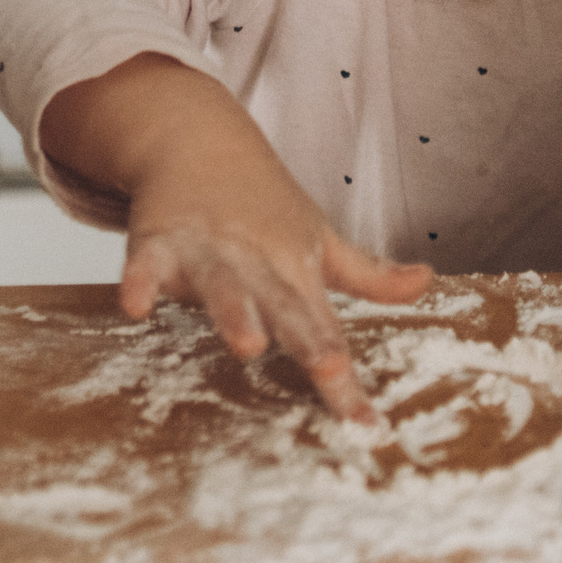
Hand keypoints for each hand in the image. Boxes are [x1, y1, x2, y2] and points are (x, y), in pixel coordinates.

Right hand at [40, 54, 431, 422]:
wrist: (198, 136)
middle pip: (283, 308)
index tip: (366, 426)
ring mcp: (208, 252)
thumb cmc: (262, 203)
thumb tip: (426, 282)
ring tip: (248, 344)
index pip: (325, 333)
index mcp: (296, 271)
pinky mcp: (158, 241)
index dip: (344, 382)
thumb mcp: (319, 237)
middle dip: (305, 342)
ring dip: (235, 314)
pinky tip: (135, 305)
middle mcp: (256, 264)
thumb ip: (368, 274)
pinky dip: (140, 282)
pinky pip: (147, 266)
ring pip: (223, 287)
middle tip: (329, 373)